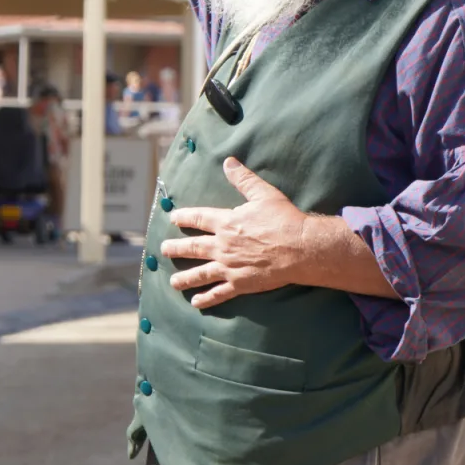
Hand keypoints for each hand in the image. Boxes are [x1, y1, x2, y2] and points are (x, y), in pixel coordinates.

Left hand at [162, 158, 308, 309]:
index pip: (198, 218)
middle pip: (193, 247)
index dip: (184, 217)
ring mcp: (229, 266)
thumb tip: (228, 161)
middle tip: (164, 250)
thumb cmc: (284, 220)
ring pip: (200, 273)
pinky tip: (195, 302)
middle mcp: (222, 245)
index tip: (173, 218)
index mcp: (226, 223)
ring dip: (184, 278)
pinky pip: (219, 293)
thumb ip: (243, 179)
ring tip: (172, 283)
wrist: (301, 249)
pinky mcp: (240, 283)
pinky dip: (206, 298)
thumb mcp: (263, 194)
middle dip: (176, 249)